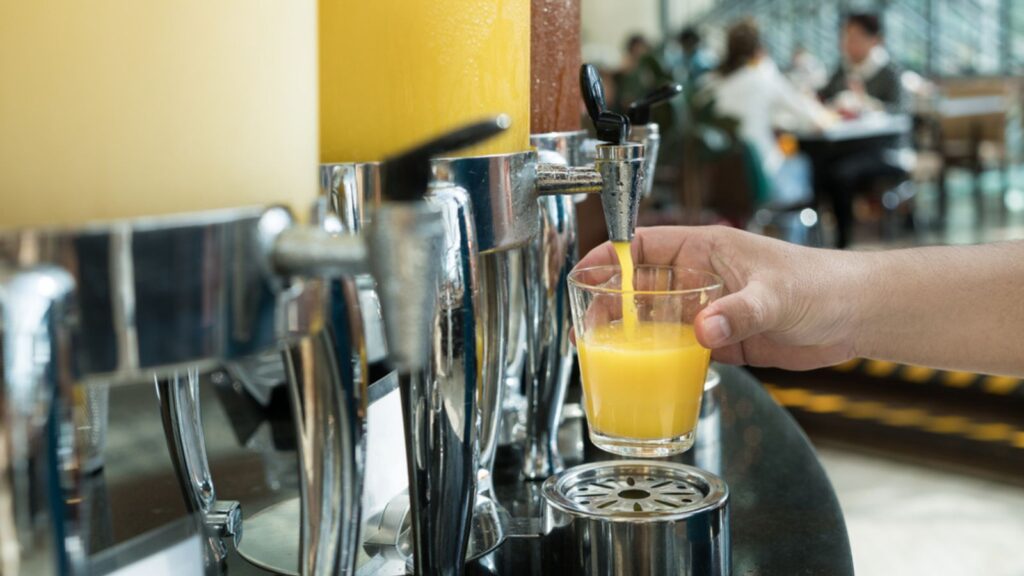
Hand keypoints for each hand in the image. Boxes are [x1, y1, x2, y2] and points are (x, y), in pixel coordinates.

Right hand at [576, 226, 862, 370]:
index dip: (612, 256)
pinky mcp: (725, 338)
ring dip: (633, 331)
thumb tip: (702, 331)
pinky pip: (682, 346)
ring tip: (602, 347)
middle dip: (612, 300)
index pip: (646, 246)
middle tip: (586, 320)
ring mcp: (712, 309)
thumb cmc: (823, 284)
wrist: (857, 315)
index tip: (584, 271)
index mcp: (708, 250)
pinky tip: (644, 368)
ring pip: (659, 318)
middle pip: (643, 285)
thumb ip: (739, 312)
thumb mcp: (776, 295)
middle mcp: (703, 278)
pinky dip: (661, 356)